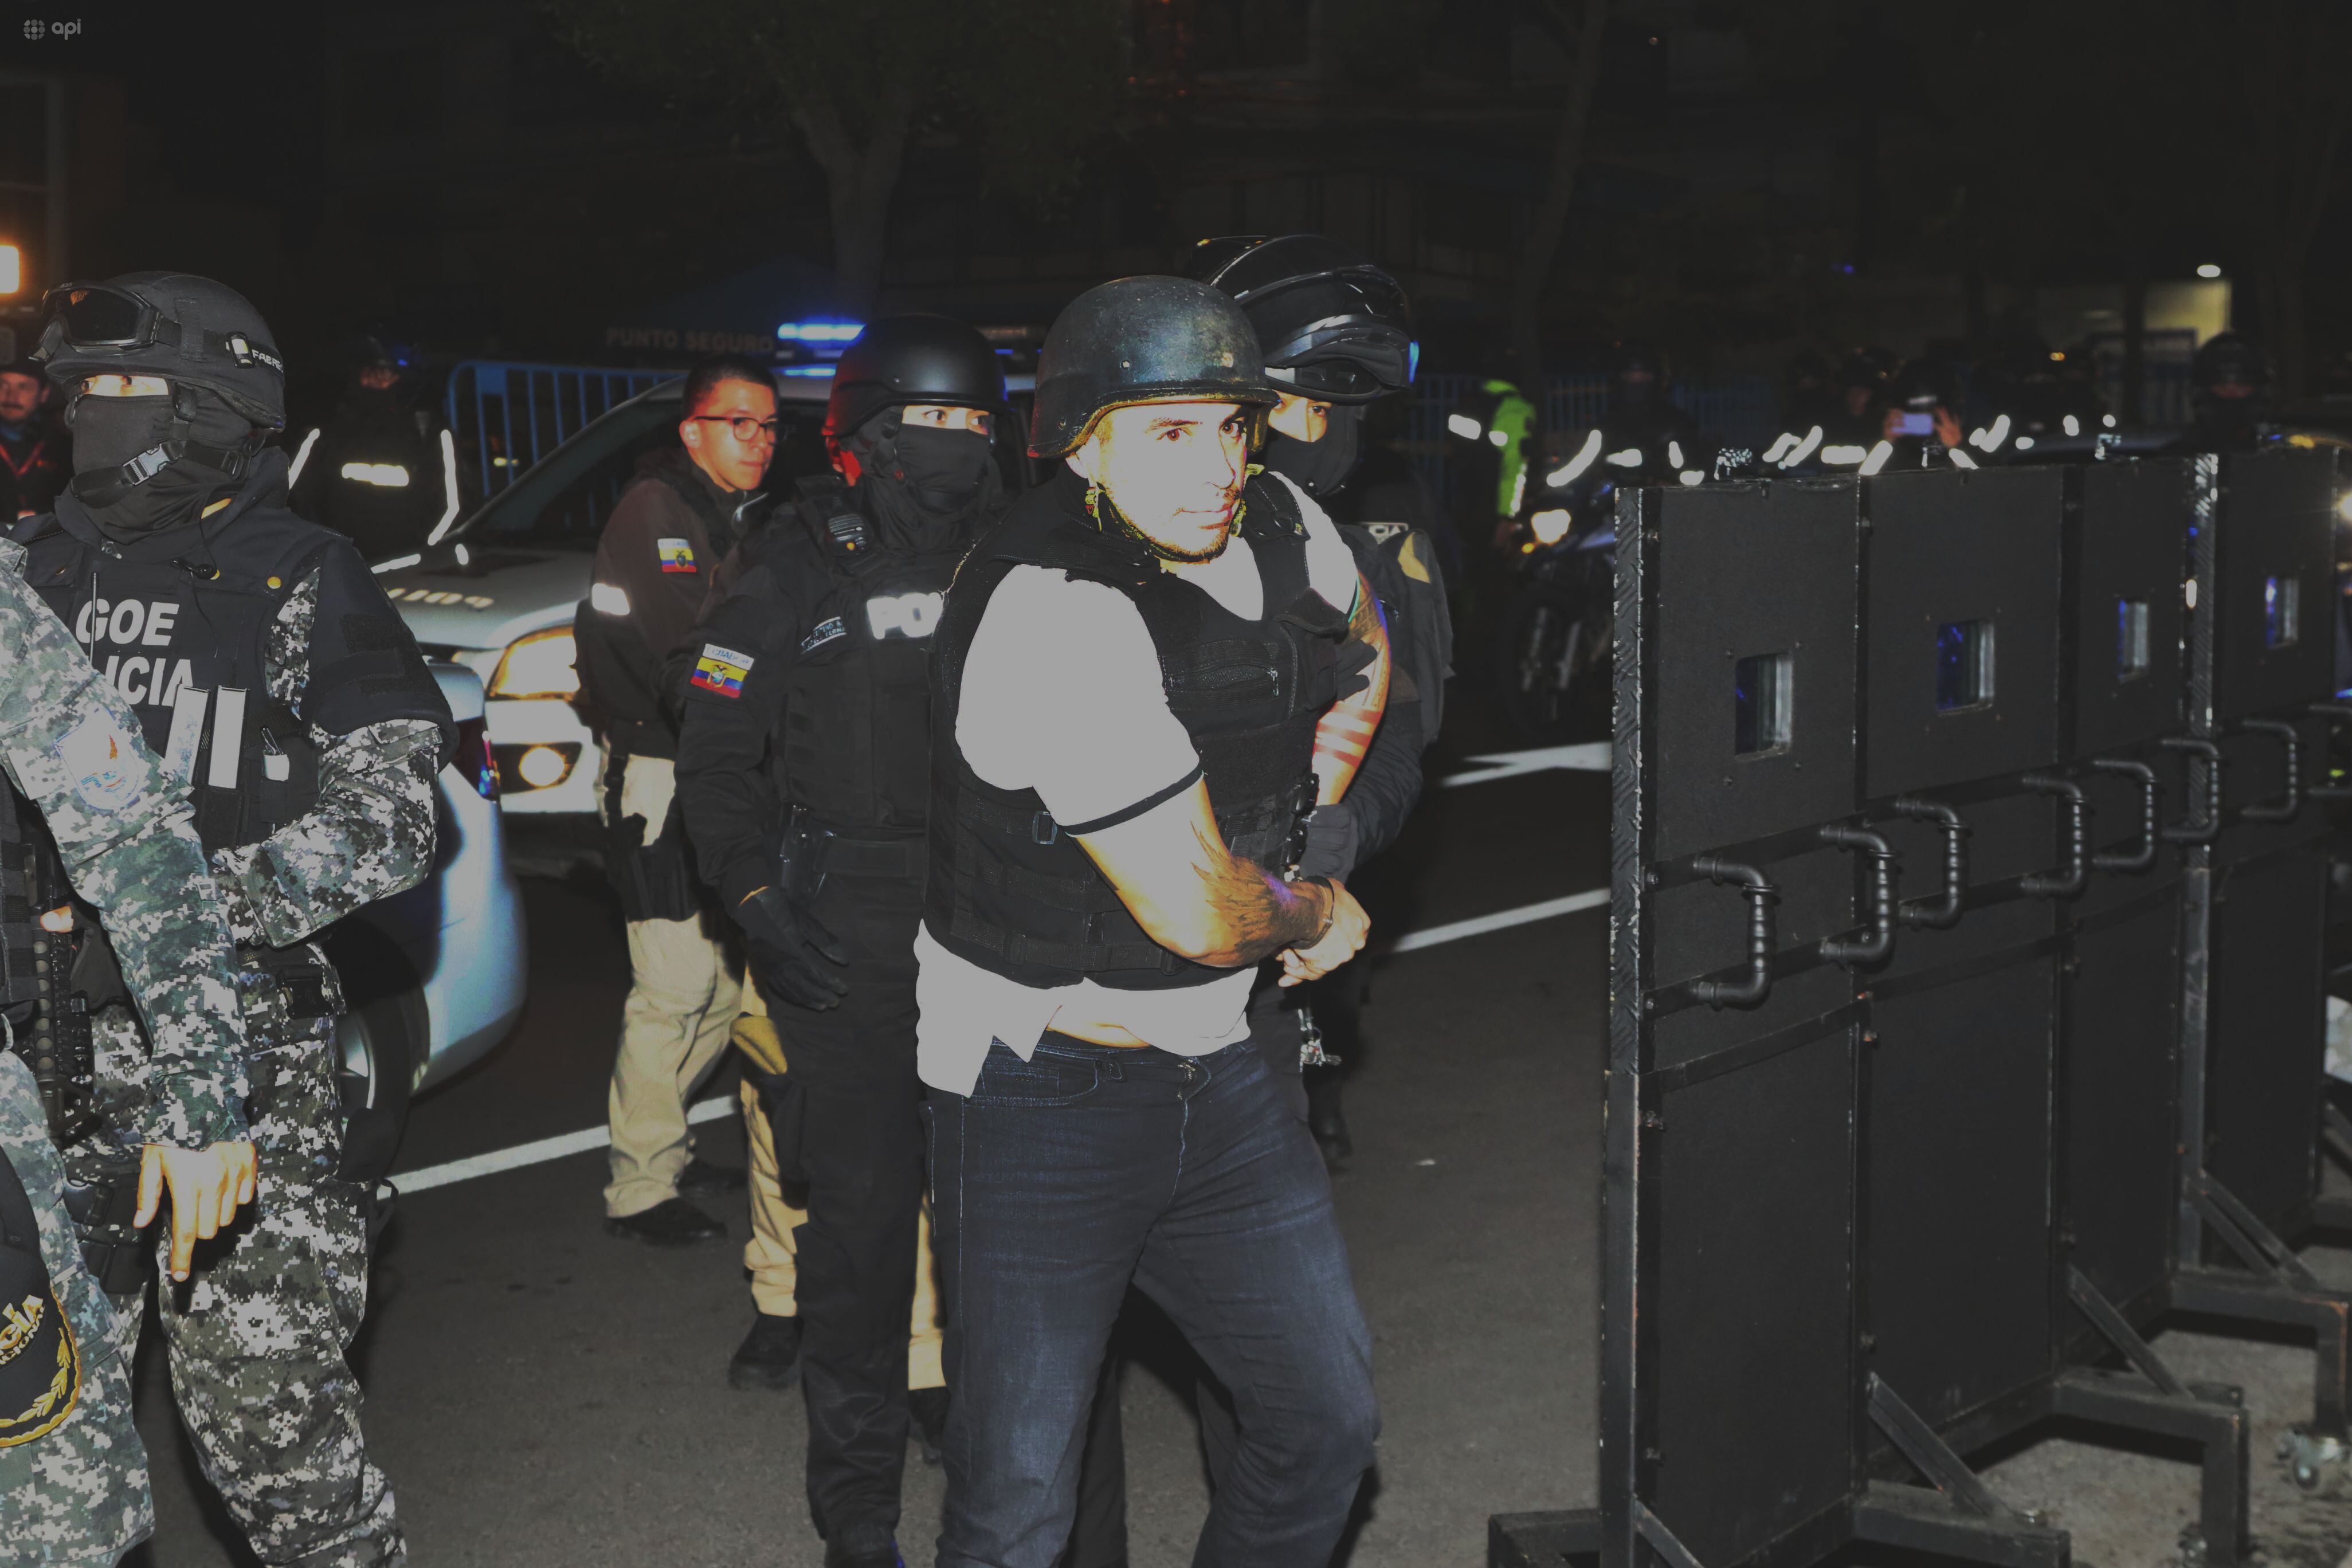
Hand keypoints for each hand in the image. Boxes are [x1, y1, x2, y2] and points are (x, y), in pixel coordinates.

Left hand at [136, 1140, 257, 1280]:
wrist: (205, 1098)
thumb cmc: (174, 1129)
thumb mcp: (152, 1161)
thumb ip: (148, 1194)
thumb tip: (142, 1222)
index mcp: (188, 1184)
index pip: (186, 1233)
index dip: (182, 1258)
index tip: (180, 1274)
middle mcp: (215, 1183)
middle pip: (208, 1229)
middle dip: (196, 1229)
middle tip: (188, 1211)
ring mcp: (235, 1175)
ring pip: (227, 1217)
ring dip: (214, 1215)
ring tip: (204, 1194)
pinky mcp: (249, 1165)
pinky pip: (245, 1197)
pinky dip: (234, 1198)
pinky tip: (222, 1183)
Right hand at [739, 886, 849, 1010]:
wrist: (753, 907)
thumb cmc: (783, 912)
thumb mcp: (808, 924)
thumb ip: (826, 943)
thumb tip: (844, 961)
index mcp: (794, 954)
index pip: (817, 975)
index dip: (831, 984)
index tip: (844, 990)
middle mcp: (781, 966)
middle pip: (805, 987)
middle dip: (822, 996)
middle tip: (836, 1002)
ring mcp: (771, 970)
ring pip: (792, 991)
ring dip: (808, 1000)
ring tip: (822, 1006)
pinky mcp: (764, 970)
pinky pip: (779, 989)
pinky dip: (793, 997)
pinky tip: (801, 999)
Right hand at [1278, 879, 1369, 985]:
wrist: (1310, 904)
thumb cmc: (1322, 894)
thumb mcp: (1337, 887)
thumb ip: (1339, 896)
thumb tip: (1335, 893)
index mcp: (1362, 923)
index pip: (1350, 935)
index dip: (1334, 938)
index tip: (1324, 940)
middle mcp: (1356, 942)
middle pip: (1336, 951)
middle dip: (1319, 954)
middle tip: (1302, 955)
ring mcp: (1342, 955)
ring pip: (1322, 963)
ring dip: (1304, 963)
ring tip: (1287, 964)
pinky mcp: (1325, 965)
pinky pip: (1309, 972)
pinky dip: (1297, 974)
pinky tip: (1286, 973)